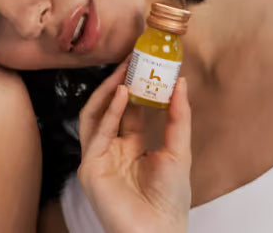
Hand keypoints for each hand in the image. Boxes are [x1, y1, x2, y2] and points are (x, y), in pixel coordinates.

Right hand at [76, 61, 191, 232]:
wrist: (158, 232)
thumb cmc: (170, 201)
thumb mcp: (179, 152)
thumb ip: (179, 118)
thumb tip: (182, 83)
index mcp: (131, 149)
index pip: (130, 111)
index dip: (138, 87)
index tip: (147, 64)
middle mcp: (111, 151)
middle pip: (109, 109)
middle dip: (119, 83)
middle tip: (132, 58)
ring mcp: (98, 158)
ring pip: (94, 116)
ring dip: (108, 91)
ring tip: (124, 70)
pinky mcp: (90, 166)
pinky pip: (95, 132)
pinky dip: (108, 110)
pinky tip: (122, 93)